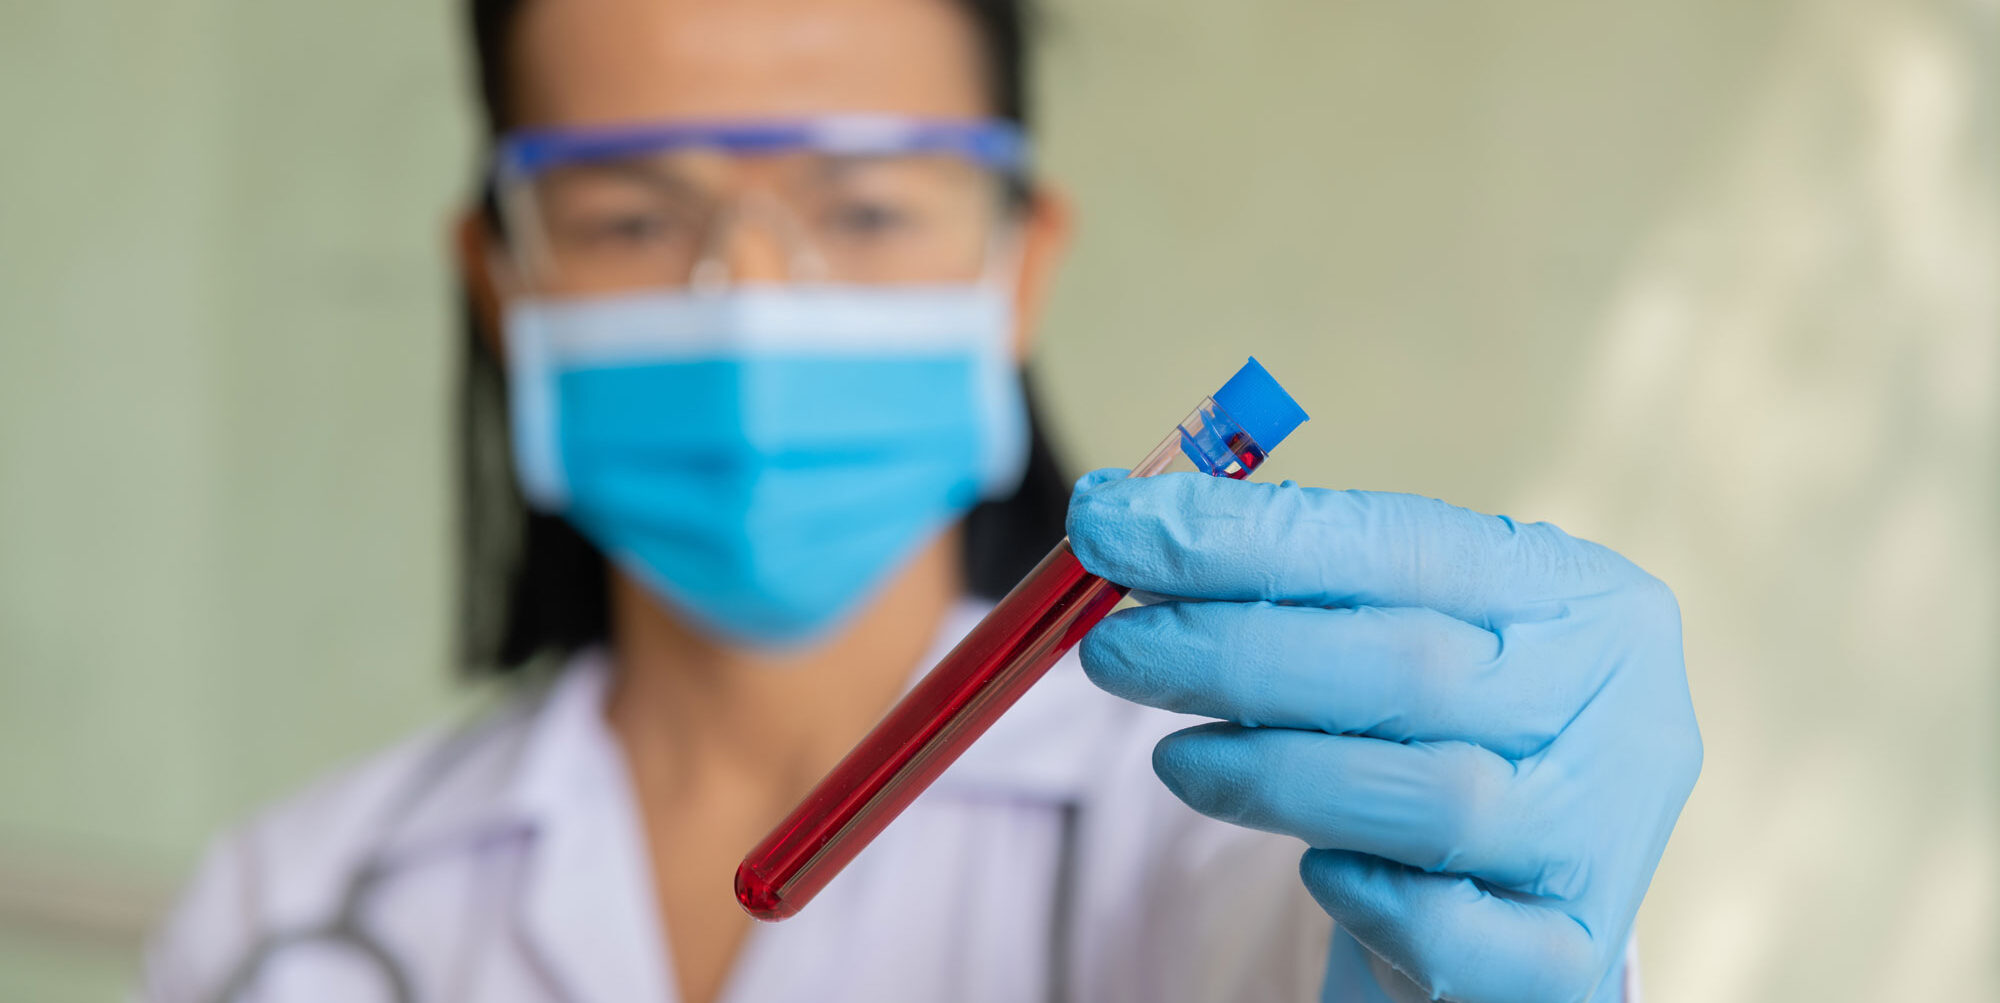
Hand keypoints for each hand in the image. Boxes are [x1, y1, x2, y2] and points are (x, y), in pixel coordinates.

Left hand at [1067, 470, 1700, 1002]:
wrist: (1509, 891)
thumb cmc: (1423, 735)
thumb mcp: (1385, 638)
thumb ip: (1286, 586)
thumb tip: (1121, 518)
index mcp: (1577, 595)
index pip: (1402, 543)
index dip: (1246, 536)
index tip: (1110, 524)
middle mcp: (1620, 708)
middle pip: (1413, 668)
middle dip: (1236, 652)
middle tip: (1112, 650)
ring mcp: (1605, 838)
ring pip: (1433, 800)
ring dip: (1275, 773)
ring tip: (1174, 759)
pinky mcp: (1570, 956)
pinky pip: (1458, 933)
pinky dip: (1370, 901)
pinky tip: (1315, 872)